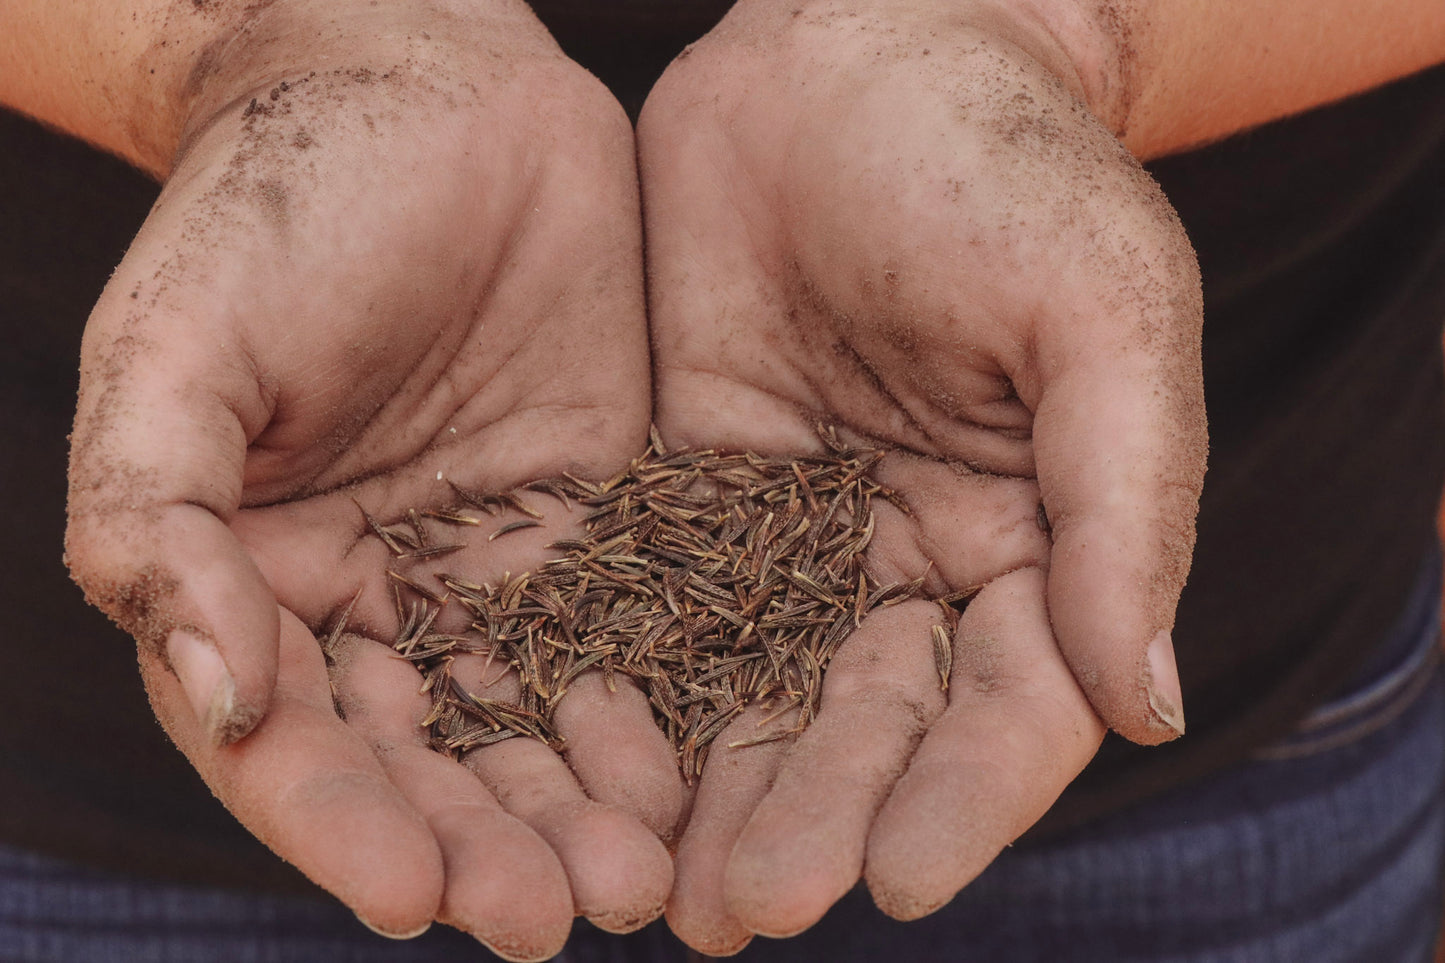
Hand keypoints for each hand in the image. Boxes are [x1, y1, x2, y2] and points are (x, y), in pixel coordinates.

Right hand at [63, 2, 678, 956]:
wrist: (425, 90)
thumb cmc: (277, 206)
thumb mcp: (177, 349)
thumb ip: (153, 516)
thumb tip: (210, 685)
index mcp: (261, 579)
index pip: (296, 741)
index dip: (345, 824)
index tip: (412, 898)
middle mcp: (385, 597)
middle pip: (434, 757)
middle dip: (487, 843)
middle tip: (554, 919)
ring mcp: (500, 563)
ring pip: (542, 716)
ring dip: (585, 806)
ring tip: (645, 883)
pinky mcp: (605, 514)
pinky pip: (637, 629)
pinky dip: (664, 708)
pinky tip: (701, 775)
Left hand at [637, 0, 1205, 950]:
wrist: (852, 47)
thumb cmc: (1001, 166)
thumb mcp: (1102, 316)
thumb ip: (1127, 509)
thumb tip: (1152, 704)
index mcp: (1039, 538)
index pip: (1014, 707)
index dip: (966, 799)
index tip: (899, 879)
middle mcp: (914, 560)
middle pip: (870, 724)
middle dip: (813, 817)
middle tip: (747, 911)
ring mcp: (794, 534)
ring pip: (756, 692)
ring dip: (713, 791)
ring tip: (661, 891)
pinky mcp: (689, 492)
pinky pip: (657, 606)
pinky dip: (629, 690)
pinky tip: (584, 764)